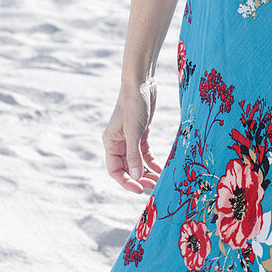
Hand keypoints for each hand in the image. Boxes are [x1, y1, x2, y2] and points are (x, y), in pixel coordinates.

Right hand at [102, 78, 162, 193]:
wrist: (141, 82)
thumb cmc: (134, 104)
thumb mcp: (134, 131)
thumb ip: (134, 155)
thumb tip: (136, 177)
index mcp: (110, 143)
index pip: (115, 170)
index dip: (126, 182)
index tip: (140, 189)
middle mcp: (118, 142)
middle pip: (127, 168)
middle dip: (139, 179)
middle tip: (154, 187)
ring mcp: (130, 138)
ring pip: (137, 162)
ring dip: (147, 172)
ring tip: (159, 181)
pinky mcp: (141, 133)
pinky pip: (145, 153)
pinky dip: (152, 162)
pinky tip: (162, 169)